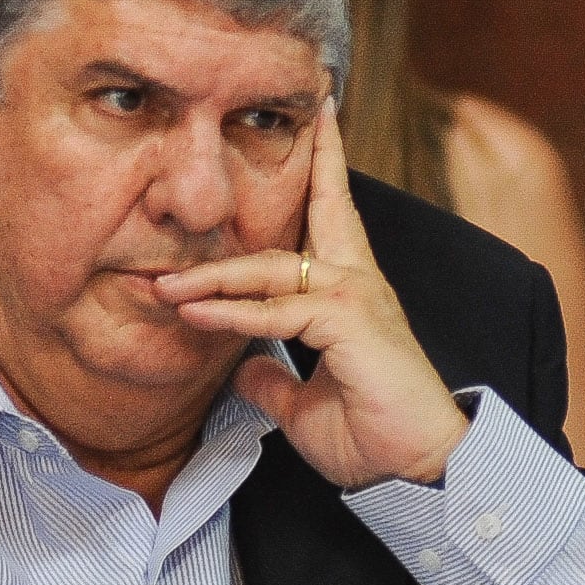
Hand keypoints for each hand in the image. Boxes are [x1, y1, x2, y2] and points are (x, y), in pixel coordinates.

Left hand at [158, 101, 470, 488]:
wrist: (419, 467)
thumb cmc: (374, 433)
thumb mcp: (305, 403)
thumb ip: (274, 378)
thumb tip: (242, 369)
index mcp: (353, 293)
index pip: (334, 215)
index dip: (327, 165)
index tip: (322, 117)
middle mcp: (359, 283)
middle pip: (319, 208)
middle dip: (303, 161)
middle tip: (264, 119)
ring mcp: (356, 298)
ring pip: (274, 268)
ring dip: (214, 274)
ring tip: (166, 284)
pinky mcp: (349, 322)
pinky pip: (276, 311)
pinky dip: (232, 314)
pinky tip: (196, 314)